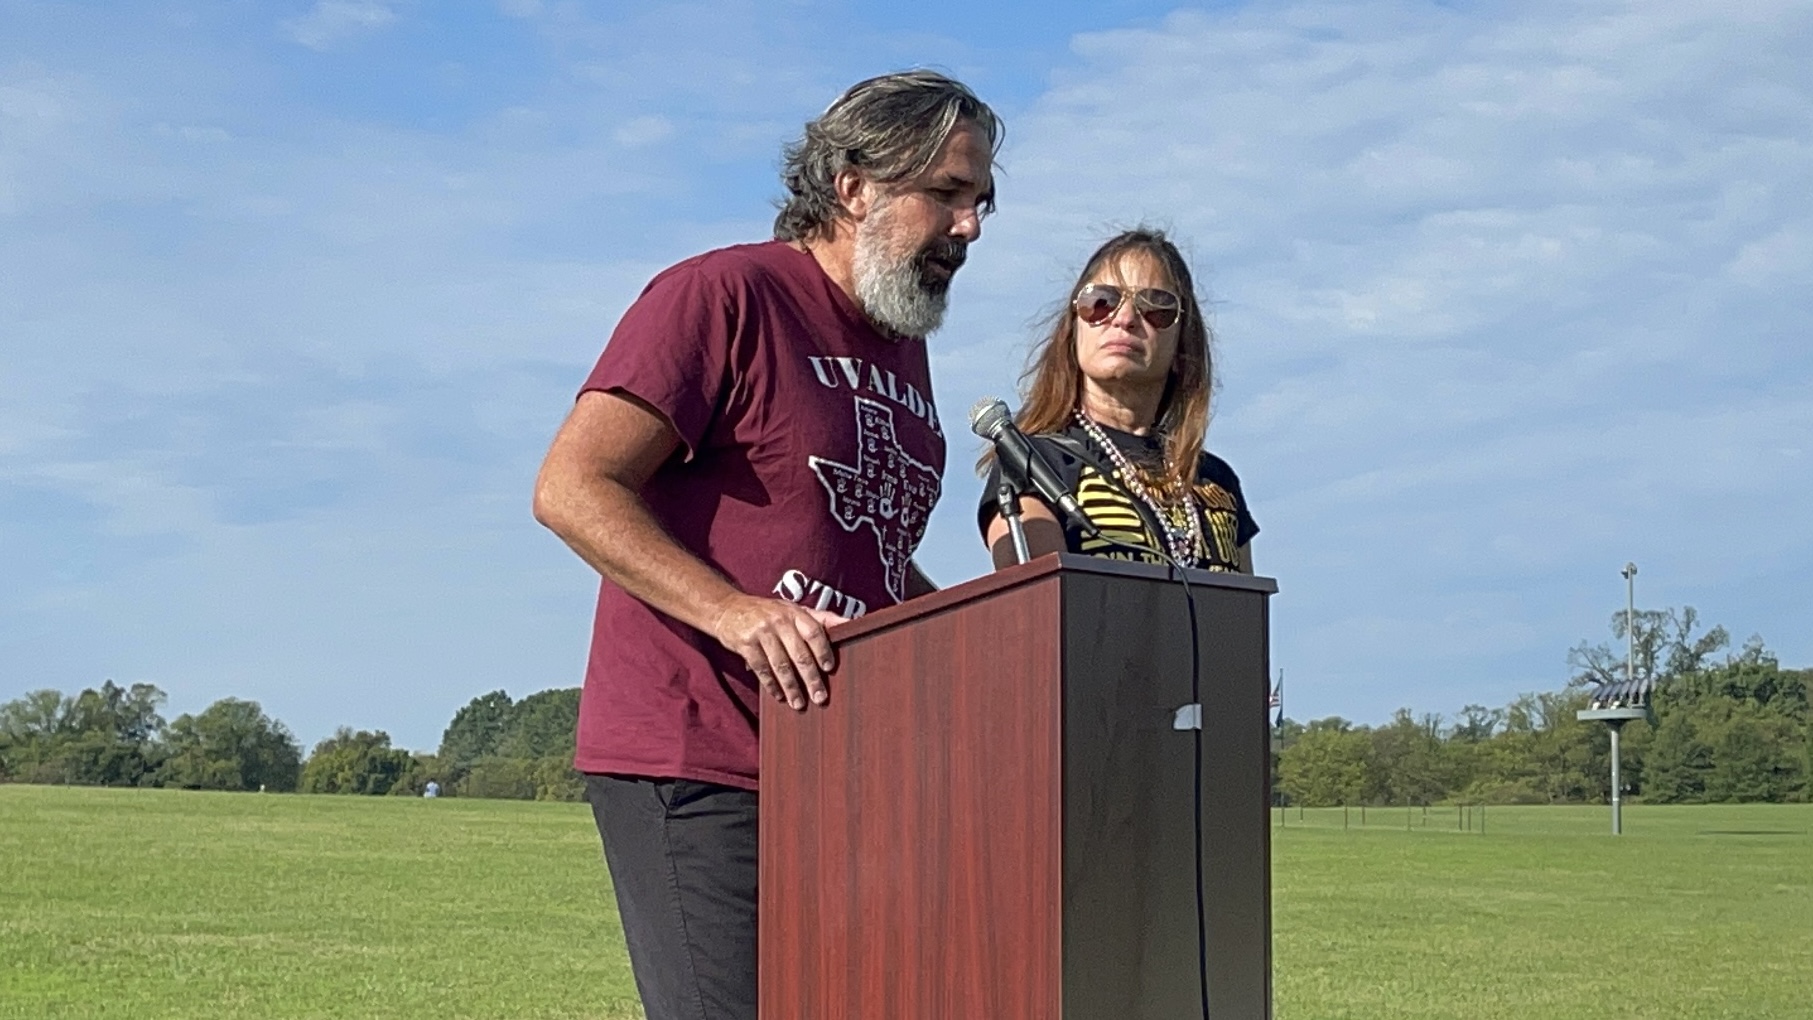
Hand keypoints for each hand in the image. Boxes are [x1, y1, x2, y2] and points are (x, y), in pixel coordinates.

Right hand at [709, 595, 844, 710]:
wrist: (727, 608)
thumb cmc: (769, 612)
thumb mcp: (793, 610)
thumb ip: (822, 618)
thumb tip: (852, 623)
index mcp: (794, 612)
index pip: (814, 631)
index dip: (823, 650)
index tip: (829, 668)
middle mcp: (779, 621)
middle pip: (799, 653)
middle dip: (811, 678)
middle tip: (820, 697)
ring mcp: (761, 632)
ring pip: (780, 665)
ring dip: (791, 687)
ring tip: (799, 704)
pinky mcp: (745, 644)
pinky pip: (761, 669)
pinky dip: (771, 685)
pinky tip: (779, 696)